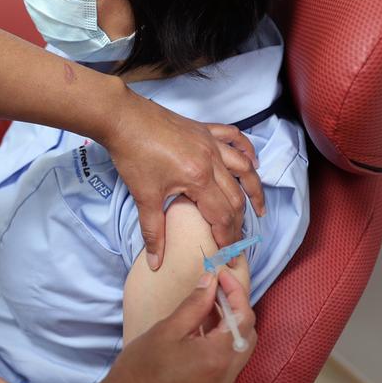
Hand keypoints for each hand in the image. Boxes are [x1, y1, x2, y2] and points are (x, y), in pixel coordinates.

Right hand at [92, 268, 256, 382]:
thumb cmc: (140, 370)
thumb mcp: (166, 331)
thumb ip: (193, 305)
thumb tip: (211, 281)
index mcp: (218, 357)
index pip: (243, 317)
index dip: (235, 292)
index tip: (219, 275)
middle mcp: (227, 376)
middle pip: (247, 335)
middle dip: (236, 309)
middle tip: (214, 290)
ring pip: (239, 351)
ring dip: (229, 327)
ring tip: (205, 309)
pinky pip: (227, 366)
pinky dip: (221, 345)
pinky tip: (199, 334)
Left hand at [106, 90, 265, 270]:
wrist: (123, 119)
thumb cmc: (132, 156)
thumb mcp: (143, 196)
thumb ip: (153, 231)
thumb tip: (157, 263)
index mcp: (198, 179)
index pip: (222, 214)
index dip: (228, 236)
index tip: (229, 253)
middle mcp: (211, 160)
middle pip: (236, 195)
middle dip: (239, 220)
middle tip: (239, 238)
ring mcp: (210, 142)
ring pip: (244, 167)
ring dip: (253, 188)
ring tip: (258, 207)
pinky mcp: (204, 129)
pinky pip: (234, 138)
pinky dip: (246, 151)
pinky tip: (251, 162)